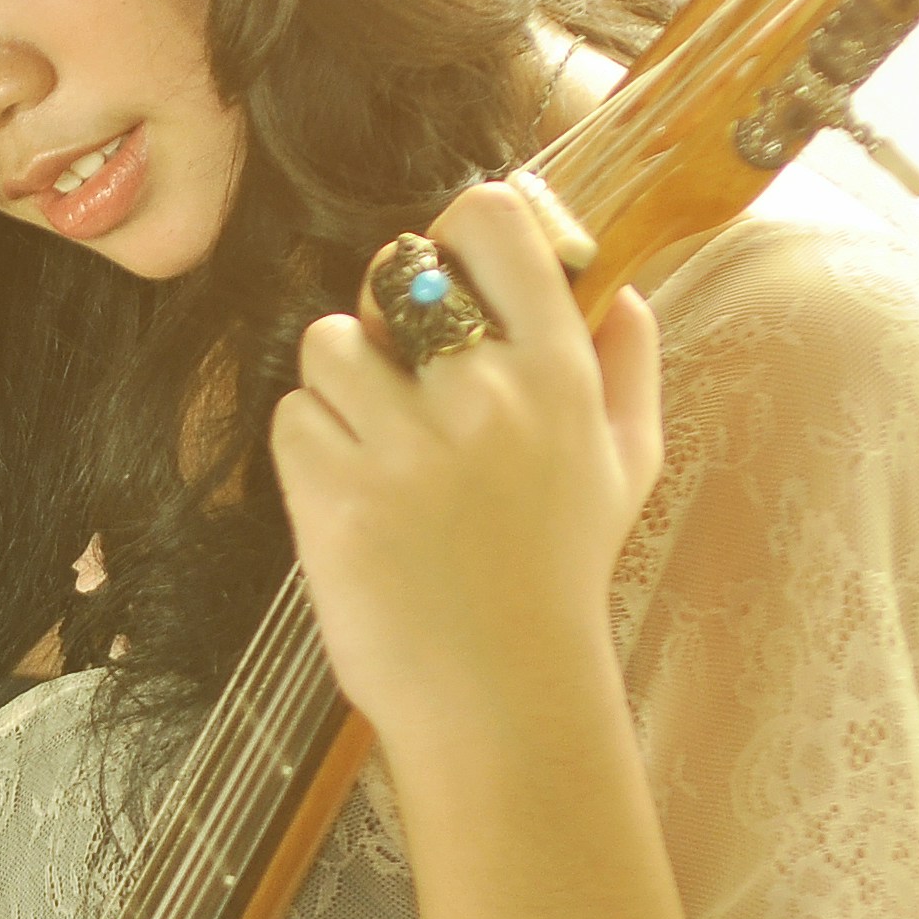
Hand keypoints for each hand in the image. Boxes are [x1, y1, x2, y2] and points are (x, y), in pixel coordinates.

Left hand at [264, 181, 662, 773]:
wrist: (499, 696)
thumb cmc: (558, 577)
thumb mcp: (626, 466)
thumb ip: (625, 366)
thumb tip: (615, 287)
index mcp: (557, 372)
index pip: (491, 222)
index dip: (454, 233)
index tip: (451, 274)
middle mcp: (483, 393)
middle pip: (393, 276)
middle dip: (387, 323)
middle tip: (404, 386)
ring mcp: (405, 444)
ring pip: (328, 345)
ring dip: (339, 389)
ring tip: (375, 450)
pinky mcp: (335, 494)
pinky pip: (292, 419)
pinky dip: (308, 451)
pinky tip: (348, 497)